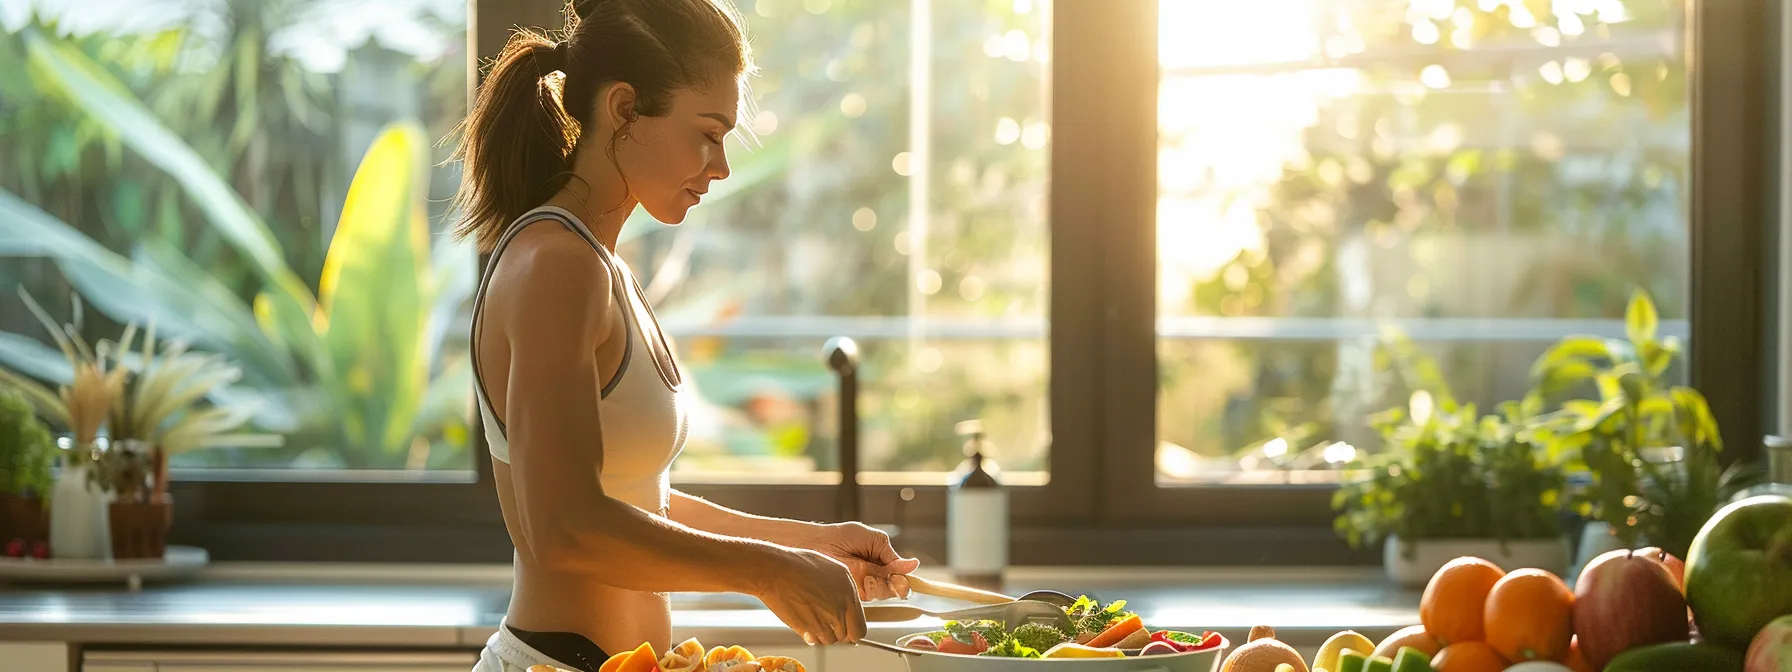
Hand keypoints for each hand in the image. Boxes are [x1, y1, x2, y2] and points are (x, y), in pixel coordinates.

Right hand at [753, 547, 867, 645]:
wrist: (774, 570)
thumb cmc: (795, 565)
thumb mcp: (828, 569)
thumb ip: (840, 589)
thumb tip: (844, 606)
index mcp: (849, 589)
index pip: (860, 625)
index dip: (852, 630)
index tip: (845, 630)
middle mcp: (842, 604)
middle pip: (849, 636)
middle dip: (839, 635)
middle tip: (827, 628)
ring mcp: (827, 617)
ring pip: (831, 640)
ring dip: (822, 635)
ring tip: (811, 621)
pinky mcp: (811, 626)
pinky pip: (816, 641)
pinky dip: (811, 637)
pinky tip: (804, 624)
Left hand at [800, 522, 919, 600]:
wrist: (815, 543)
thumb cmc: (840, 537)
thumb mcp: (872, 540)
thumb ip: (890, 555)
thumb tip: (914, 564)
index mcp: (881, 560)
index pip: (900, 575)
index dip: (903, 579)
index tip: (902, 579)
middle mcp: (874, 575)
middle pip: (894, 588)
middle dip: (892, 584)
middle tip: (883, 576)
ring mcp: (863, 585)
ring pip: (881, 593)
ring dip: (878, 586)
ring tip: (866, 575)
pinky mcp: (852, 592)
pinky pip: (867, 596)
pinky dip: (867, 589)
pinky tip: (860, 580)